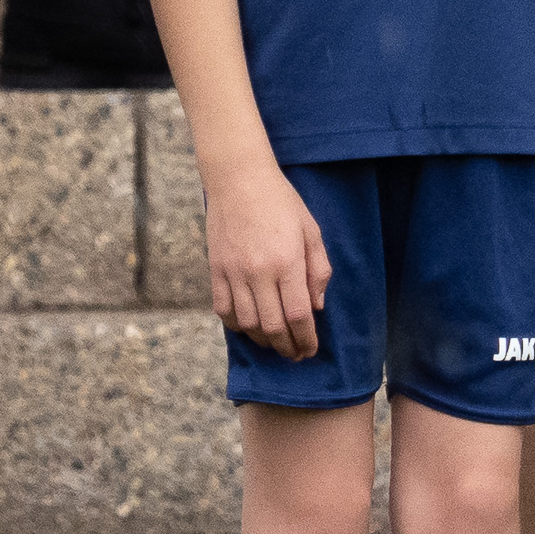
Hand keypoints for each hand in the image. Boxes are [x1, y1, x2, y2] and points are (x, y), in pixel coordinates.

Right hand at [206, 164, 329, 359]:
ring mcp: (234, 272)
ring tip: (274, 344)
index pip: (298, 315)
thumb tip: (316, 307)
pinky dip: (235, 325)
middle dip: (286, 347)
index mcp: (287, 262)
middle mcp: (259, 272)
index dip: (305, 339)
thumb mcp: (311, 231)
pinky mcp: (216, 269)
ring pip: (247, 323)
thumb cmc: (281, 202)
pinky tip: (248, 327)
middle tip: (295, 355)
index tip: (310, 349)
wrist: (239, 179)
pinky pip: (223, 309)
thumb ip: (318, 270)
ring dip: (263, 341)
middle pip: (272, 326)